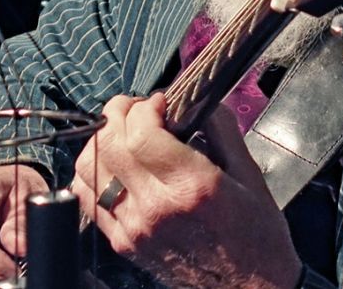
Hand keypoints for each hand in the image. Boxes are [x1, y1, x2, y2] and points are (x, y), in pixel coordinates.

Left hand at [71, 93, 301, 287]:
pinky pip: (86, 197)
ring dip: (100, 139)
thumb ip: (222, 129)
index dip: (143, 107)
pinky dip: (93, 171)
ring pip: (88, 167)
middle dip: (117, 113)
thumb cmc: (256, 236)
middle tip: (136, 109)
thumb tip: (199, 98)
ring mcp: (134, 228)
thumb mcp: (250, 175)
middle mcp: (156, 208)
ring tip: (121, 133)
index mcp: (192, 187)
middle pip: (109, 143)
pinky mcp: (123, 243)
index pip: (141, 133)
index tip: (160, 102)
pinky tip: (114, 164)